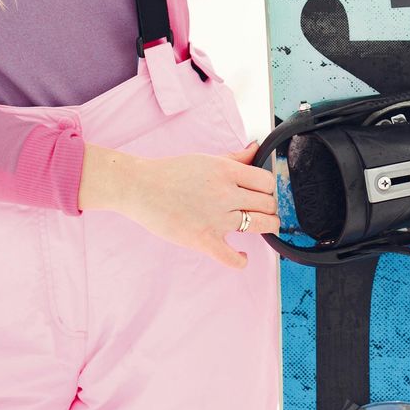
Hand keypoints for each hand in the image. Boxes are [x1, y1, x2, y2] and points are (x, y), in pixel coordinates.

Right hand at [116, 143, 280, 269]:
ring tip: (264, 226)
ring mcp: (217, 219)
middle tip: (262, 208)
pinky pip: (232, 258)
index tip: (263, 192)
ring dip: (268, 226)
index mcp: (227, 171)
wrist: (140, 188)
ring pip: (261, 225)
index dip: (268, 187)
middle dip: (269, 206)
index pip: (267, 181)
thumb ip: (234, 158)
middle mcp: (226, 194)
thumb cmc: (170, 173)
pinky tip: (241, 256)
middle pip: (268, 203)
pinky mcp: (204, 240)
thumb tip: (255, 149)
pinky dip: (240, 260)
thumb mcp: (206, 159)